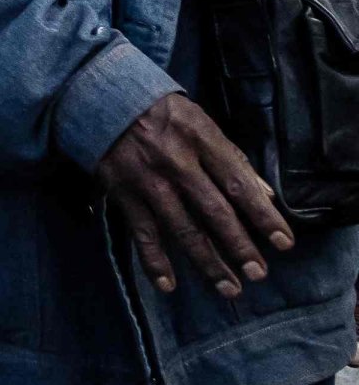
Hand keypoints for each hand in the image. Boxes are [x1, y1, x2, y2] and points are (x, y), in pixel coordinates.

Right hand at [99, 92, 295, 297]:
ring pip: (182, 228)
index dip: (264, 216)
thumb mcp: (200, 122)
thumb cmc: (161, 111)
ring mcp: (147, 179)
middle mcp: (176, 161)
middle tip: (258, 274)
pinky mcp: (122, 192)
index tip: (283, 243)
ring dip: (207, 262)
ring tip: (228, 288)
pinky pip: (142, 232)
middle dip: (239, 246)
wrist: (101, 96)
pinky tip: (168, 285)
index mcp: (201, 139)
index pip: (240, 184)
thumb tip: (265, 194)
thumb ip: (231, 157)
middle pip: (214, 212)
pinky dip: (154, 261)